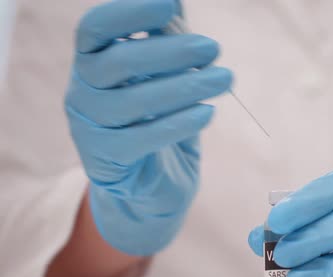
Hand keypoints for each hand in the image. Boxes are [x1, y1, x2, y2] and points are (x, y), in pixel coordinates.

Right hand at [65, 0, 231, 255]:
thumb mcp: (166, 74)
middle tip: (214, 47)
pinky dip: (177, 124)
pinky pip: (140, 139)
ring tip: (225, 78)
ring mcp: (89, 127)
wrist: (154, 179)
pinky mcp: (106, 161)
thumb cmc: (160, 117)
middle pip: (118, 63)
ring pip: (131, 102)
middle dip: (170, 52)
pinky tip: (208, 113)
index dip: (130, 12)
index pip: (95, 28)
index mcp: (92, 61)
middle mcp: (83, 90)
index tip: (170, 5)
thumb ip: (168, 36)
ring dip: (184, 87)